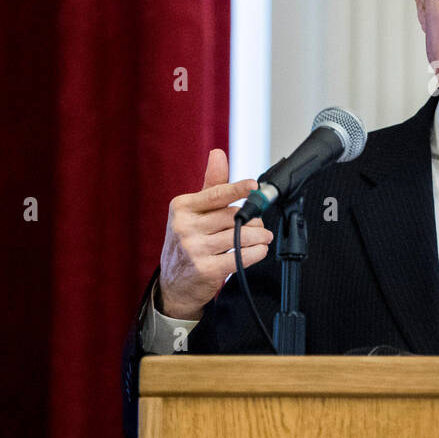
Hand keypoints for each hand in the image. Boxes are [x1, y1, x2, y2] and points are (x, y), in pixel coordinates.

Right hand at [157, 149, 272, 319]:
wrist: (174, 283)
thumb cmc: (188, 240)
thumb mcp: (194, 211)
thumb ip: (211, 185)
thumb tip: (218, 154)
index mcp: (182, 207)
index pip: (215, 194)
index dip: (237, 189)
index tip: (254, 186)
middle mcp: (184, 227)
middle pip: (232, 216)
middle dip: (253, 220)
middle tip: (260, 223)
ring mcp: (193, 249)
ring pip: (239, 236)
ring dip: (259, 236)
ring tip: (264, 236)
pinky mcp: (205, 269)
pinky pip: (239, 257)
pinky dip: (256, 252)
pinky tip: (260, 250)